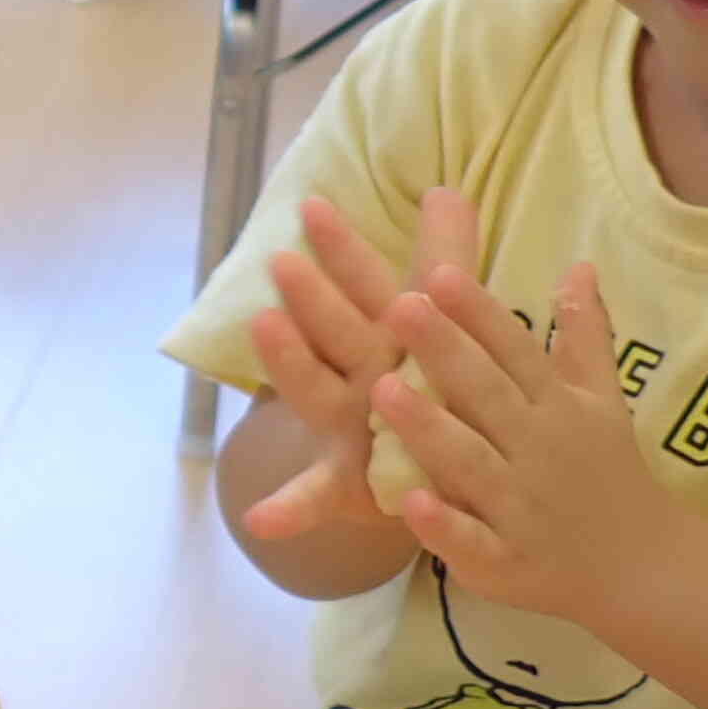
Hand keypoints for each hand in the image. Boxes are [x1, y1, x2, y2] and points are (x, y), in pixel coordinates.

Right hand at [241, 186, 477, 543]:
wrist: (434, 476)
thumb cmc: (430, 387)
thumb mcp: (447, 321)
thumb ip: (447, 256)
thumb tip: (446, 189)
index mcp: (389, 339)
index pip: (367, 285)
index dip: (344, 250)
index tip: (315, 207)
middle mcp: (359, 376)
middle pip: (334, 329)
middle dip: (312, 298)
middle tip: (285, 261)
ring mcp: (347, 428)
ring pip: (316, 391)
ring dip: (290, 365)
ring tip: (264, 333)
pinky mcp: (348, 484)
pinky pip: (316, 498)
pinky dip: (288, 508)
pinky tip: (261, 519)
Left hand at [372, 263, 685, 631]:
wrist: (643, 566)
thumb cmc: (606, 470)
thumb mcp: (603, 400)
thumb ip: (584, 334)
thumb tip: (580, 264)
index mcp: (558, 407)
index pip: (516, 351)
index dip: (479, 314)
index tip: (438, 273)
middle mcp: (540, 450)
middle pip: (487, 395)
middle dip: (445, 351)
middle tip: (398, 305)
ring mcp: (522, 508)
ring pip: (469, 463)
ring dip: (429, 428)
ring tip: (381, 389)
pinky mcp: (505, 561)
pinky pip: (470, 541)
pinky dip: (443, 526)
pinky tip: (409, 502)